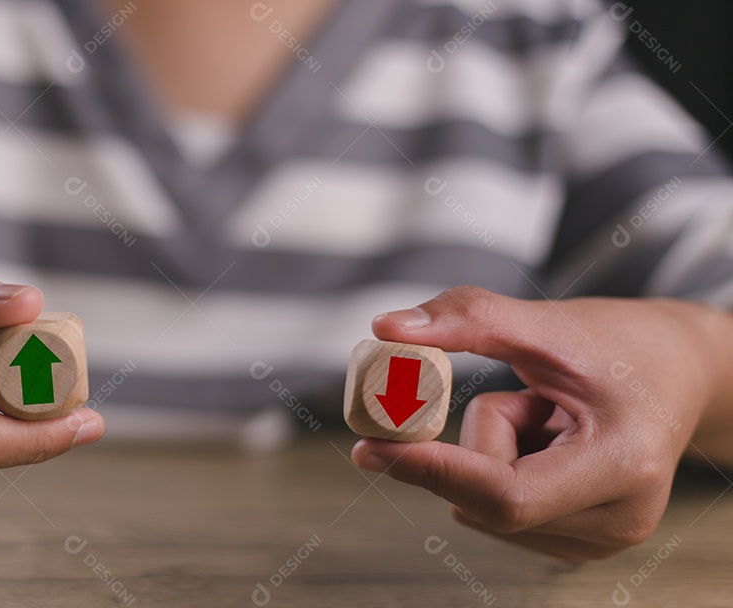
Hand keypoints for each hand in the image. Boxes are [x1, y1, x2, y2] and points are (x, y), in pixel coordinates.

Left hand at [351, 286, 729, 559]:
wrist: (680, 371)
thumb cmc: (623, 344)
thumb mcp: (547, 322)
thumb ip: (468, 318)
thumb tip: (386, 329)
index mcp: (622, 465)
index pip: (505, 494)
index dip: (431, 470)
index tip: (369, 447)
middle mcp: (617, 519)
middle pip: (486, 498)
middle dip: (476, 441)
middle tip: (521, 394)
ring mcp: (599, 539)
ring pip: (483, 505)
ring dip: (490, 452)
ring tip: (550, 415)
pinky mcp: (579, 540)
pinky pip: (496, 510)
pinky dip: (501, 468)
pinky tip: (548, 441)